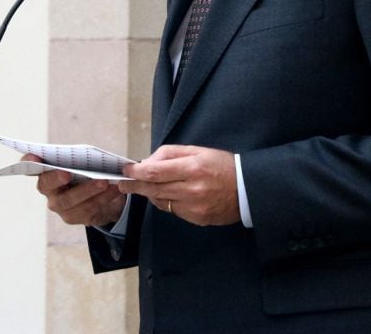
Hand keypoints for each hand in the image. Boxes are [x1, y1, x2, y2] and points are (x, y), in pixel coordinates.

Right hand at [24, 154, 125, 226]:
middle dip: (57, 179)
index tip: (32, 157)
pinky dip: (103, 198)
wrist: (101, 196)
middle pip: (48, 185)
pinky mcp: (75, 218)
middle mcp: (49, 191)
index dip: (28, 162)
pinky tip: (115, 190)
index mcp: (46, 173)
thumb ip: (77, 159)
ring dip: (88, 190)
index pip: (31, 167)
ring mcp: (60, 207)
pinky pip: (88, 210)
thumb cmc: (88, 173)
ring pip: (70, 201)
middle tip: (68, 173)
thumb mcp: (82, 163)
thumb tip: (86, 155)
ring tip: (104, 182)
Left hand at [119, 145, 238, 225]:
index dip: (136, 172)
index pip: (155, 172)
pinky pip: (173, 211)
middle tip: (122, 183)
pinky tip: (170, 194)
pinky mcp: (197, 219)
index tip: (125, 170)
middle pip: (153, 189)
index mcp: (192, 168)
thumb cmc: (221, 165)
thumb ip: (171, 154)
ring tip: (144, 186)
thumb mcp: (198, 151)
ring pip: (161, 201)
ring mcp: (194, 207)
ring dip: (150, 194)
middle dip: (135, 186)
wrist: (248, 190)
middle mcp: (192, 189)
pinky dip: (167, 202)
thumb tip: (148, 162)